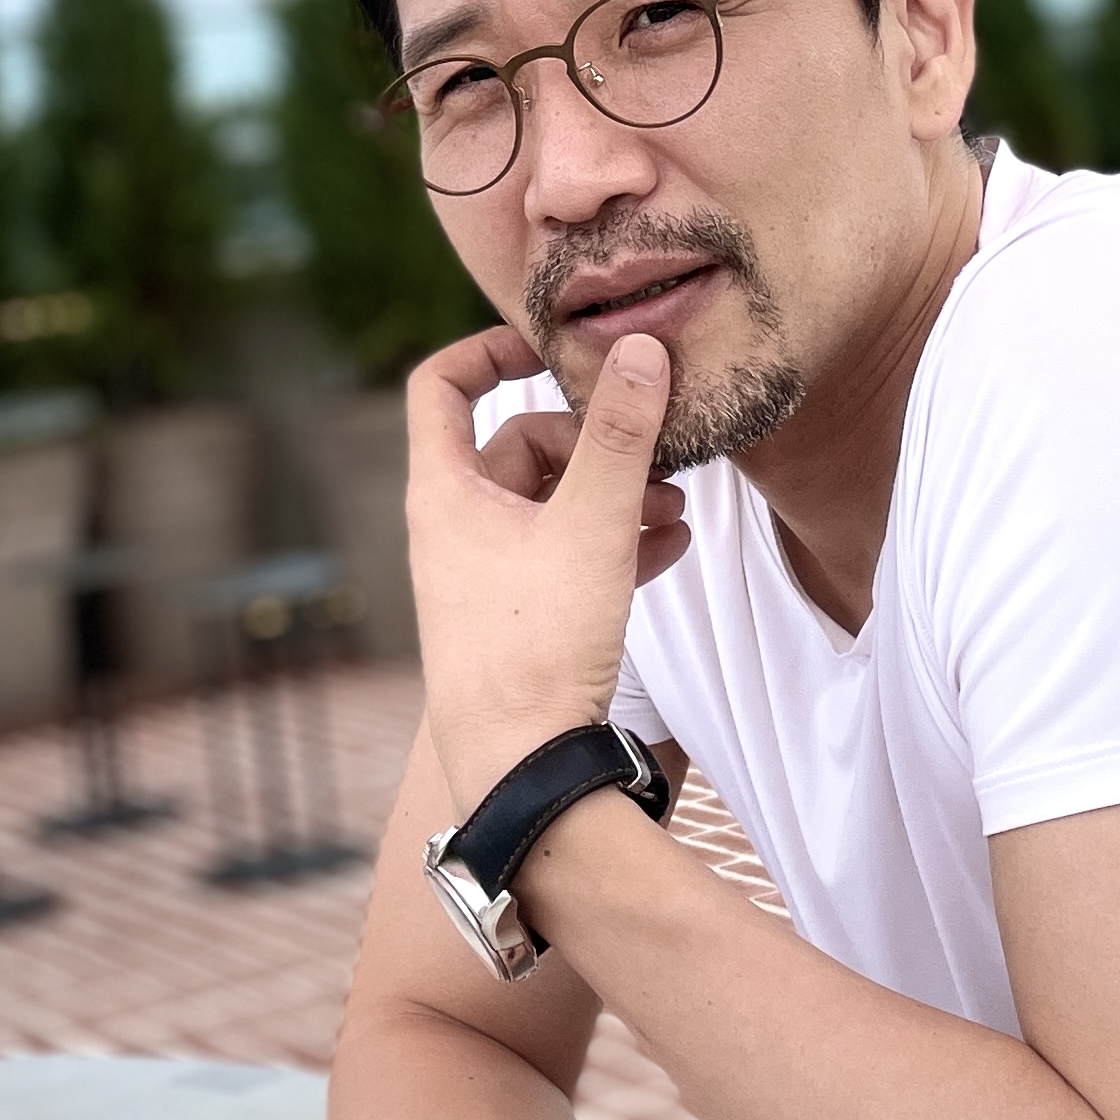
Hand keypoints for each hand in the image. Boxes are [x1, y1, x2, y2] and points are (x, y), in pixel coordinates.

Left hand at [404, 323, 689, 813]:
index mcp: (444, 491)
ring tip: (679, 504)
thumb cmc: (536, 645)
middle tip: (656, 451)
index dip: (489, 349)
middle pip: (518, 443)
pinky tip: (674, 546)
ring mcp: (484, 575)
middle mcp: (455, 527)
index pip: (440, 385)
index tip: (551, 346)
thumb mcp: (591, 527)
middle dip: (593, 442)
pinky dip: (615, 542)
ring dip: (615, 494)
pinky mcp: (518, 619)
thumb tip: (641, 347)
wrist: (521, 774)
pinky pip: (566, 556)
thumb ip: (620, 437)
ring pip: (551, 504)